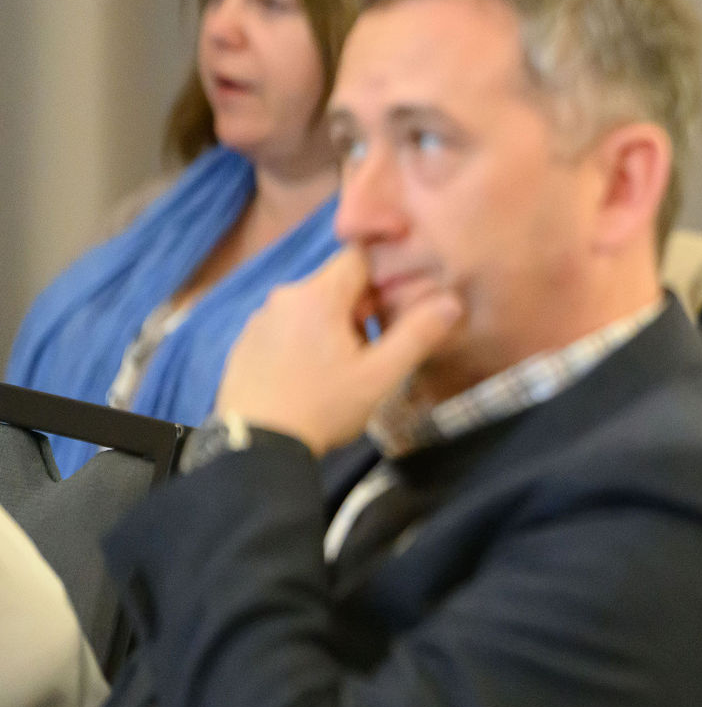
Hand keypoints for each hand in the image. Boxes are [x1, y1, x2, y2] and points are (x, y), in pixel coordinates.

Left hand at [215, 247, 462, 454]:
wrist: (255, 448)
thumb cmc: (323, 407)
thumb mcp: (380, 377)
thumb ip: (418, 335)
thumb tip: (452, 302)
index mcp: (317, 295)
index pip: (359, 258)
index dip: (382, 281)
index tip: (387, 315)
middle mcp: (283, 297)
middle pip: (335, 285)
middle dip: (357, 311)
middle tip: (366, 355)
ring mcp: (258, 320)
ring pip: (310, 309)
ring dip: (330, 328)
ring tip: (336, 374)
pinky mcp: (244, 343)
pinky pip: (284, 329)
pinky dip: (301, 344)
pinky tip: (305, 380)